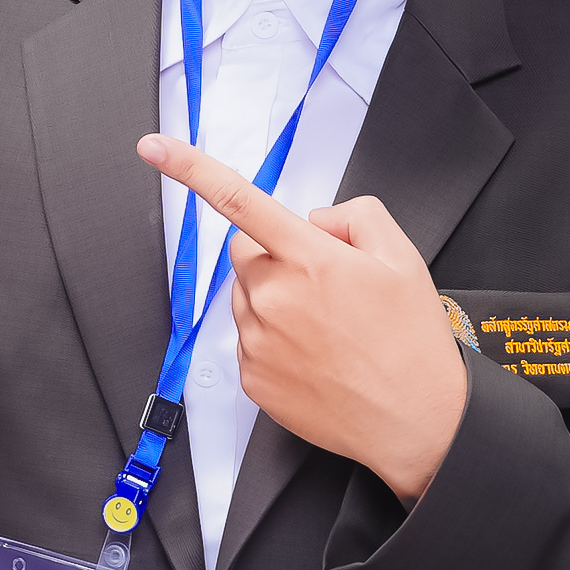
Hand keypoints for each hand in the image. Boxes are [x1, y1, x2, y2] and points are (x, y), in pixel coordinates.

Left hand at [139, 135, 466, 504]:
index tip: (154, 148)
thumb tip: (314, 221)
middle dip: (273, 254)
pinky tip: (315, 356)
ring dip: (275, 298)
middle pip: (245, 250)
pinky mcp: (252, 378)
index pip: (238, 198)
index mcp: (309, 258)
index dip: (190, 168)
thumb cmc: (410, 343)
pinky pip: (250, 339)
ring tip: (327, 328)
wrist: (415, 422)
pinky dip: (274, 340)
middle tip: (323, 283)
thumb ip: (354, 215)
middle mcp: (274, 297)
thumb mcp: (401, 257)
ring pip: (248, 296)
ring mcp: (258, 340)